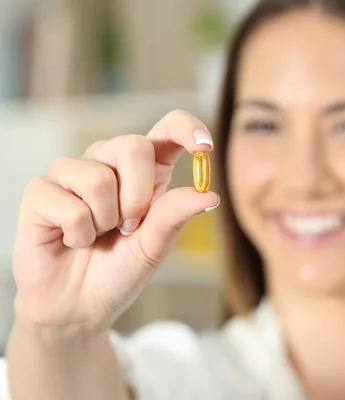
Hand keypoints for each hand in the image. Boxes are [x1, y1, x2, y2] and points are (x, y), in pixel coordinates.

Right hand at [12, 110, 218, 336]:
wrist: (79, 306)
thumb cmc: (119, 271)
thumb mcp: (154, 246)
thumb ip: (175, 216)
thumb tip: (209, 195)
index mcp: (145, 170)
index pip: (168, 128)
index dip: (186, 128)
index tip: (204, 147)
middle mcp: (108, 161)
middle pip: (134, 146)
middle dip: (139, 196)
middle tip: (129, 227)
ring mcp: (71, 172)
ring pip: (99, 179)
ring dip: (105, 221)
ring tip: (97, 236)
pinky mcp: (40, 190)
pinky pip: (69, 207)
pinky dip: (78, 235)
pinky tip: (72, 241)